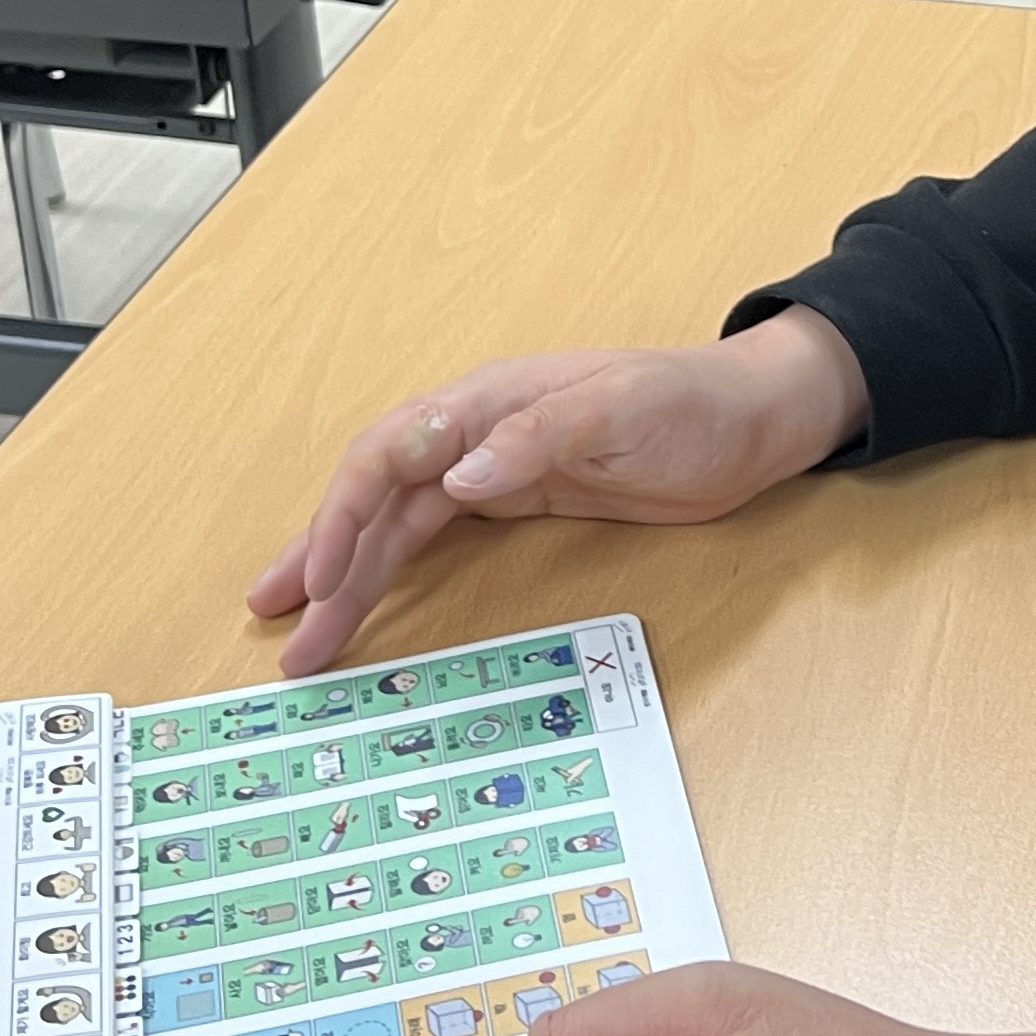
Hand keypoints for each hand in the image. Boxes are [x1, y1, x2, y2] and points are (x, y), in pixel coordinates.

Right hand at [248, 310, 868, 673]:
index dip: (345, 514)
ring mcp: (493, 465)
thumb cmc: (693, 405)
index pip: (390, 453)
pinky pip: (432, 532)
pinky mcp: (515, 496)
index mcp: (491, 401)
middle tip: (284, 627)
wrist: (751, 419)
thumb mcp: (624, 410)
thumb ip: (539, 437)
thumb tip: (459, 475)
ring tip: (302, 635)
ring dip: (346, 572)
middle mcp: (477, 430)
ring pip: (395, 520)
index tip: (320, 577)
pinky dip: (389, 566)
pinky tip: (359, 597)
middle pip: (375, 492)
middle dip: (322, 556)